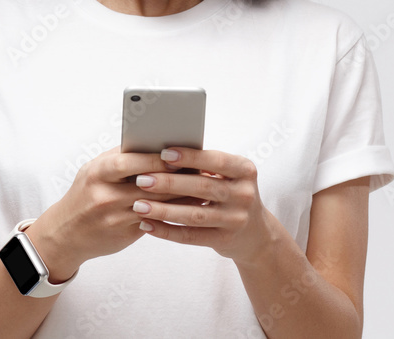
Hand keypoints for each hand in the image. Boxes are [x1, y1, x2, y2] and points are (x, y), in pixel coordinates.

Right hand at [31, 146, 196, 276]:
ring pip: (155, 205)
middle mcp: (105, 195)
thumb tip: (154, 140)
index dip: (156, 158)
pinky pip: (154, 222)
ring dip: (181, 196)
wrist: (65, 233)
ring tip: (202, 186)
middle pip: (147, 184)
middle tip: (200, 168)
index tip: (178, 152)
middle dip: (175, 176)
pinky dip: (173, 213)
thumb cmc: (86, 193)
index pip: (130, 162)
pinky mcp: (124, 235)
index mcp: (97, 173)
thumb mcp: (94, 170)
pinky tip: (190, 207)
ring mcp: (114, 218)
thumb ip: (121, 157)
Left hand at [131, 147, 272, 266]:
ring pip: (194, 214)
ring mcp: (236, 219)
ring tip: (138, 205)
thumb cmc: (230, 194)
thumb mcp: (229, 176)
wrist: (256, 234)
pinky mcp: (225, 240)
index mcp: (245, 170)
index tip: (163, 153)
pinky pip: (190, 236)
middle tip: (141, 180)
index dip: (190, 157)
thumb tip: (163, 153)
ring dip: (163, 210)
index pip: (216, 160)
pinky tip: (147, 225)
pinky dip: (166, 231)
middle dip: (168, 183)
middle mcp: (244, 194)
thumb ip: (205, 166)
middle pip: (202, 187)